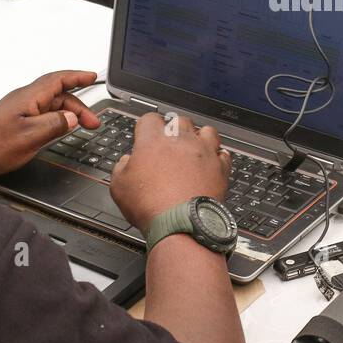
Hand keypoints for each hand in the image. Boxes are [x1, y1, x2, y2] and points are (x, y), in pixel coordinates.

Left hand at [0, 70, 100, 184]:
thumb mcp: (31, 136)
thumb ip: (56, 124)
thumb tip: (72, 118)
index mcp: (28, 97)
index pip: (58, 79)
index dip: (77, 76)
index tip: (92, 76)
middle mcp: (24, 99)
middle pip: (58, 94)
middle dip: (79, 105)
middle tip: (92, 122)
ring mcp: (19, 109)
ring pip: (51, 105)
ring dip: (68, 114)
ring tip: (81, 127)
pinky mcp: (16, 120)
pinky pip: (42, 113)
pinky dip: (56, 119)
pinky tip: (60, 129)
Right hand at [111, 113, 230, 232]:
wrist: (181, 224)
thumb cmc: (151, 206)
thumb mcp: (119, 187)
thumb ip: (121, 167)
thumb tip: (126, 162)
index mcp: (153, 141)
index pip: (150, 118)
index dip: (147, 126)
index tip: (147, 133)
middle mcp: (181, 141)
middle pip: (180, 120)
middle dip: (174, 128)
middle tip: (170, 142)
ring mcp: (203, 152)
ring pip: (207, 131)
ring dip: (200, 137)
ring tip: (194, 148)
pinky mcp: (220, 167)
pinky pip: (223, 153)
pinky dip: (217, 157)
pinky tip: (211, 163)